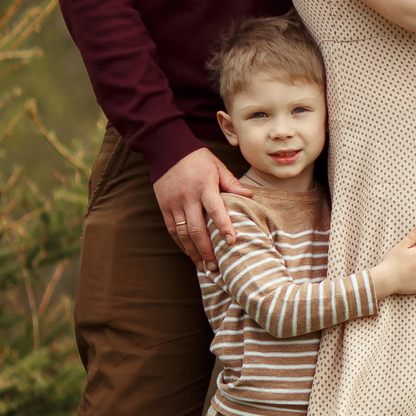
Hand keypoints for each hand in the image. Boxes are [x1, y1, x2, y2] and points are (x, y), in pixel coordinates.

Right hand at [154, 147, 254, 266]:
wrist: (167, 149)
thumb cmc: (197, 158)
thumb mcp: (218, 166)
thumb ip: (232, 183)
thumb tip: (250, 196)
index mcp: (204, 186)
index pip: (215, 209)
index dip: (224, 226)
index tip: (232, 242)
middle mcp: (188, 197)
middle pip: (196, 229)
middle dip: (206, 250)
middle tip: (216, 266)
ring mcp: (174, 204)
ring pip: (183, 233)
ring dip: (193, 251)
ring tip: (204, 266)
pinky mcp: (164, 207)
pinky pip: (172, 229)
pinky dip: (181, 243)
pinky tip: (190, 253)